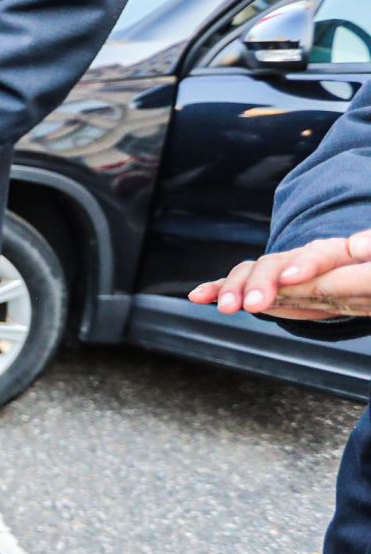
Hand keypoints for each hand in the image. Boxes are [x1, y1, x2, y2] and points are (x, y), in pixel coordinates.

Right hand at [187, 230, 370, 320]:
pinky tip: (198, 295)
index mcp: (334, 253)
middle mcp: (300, 258)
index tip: (291, 278)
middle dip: (261, 282)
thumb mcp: (368, 267)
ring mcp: (278, 271)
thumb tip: (361, 245)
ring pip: (251, 273)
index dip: (304, 264)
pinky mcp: (262, 286)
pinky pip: (235, 285)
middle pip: (275, 264)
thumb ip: (365, 250)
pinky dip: (216, 289)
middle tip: (255, 304)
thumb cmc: (363, 273)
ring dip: (235, 289)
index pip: (318, 254)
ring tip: (228, 308)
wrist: (351, 277)